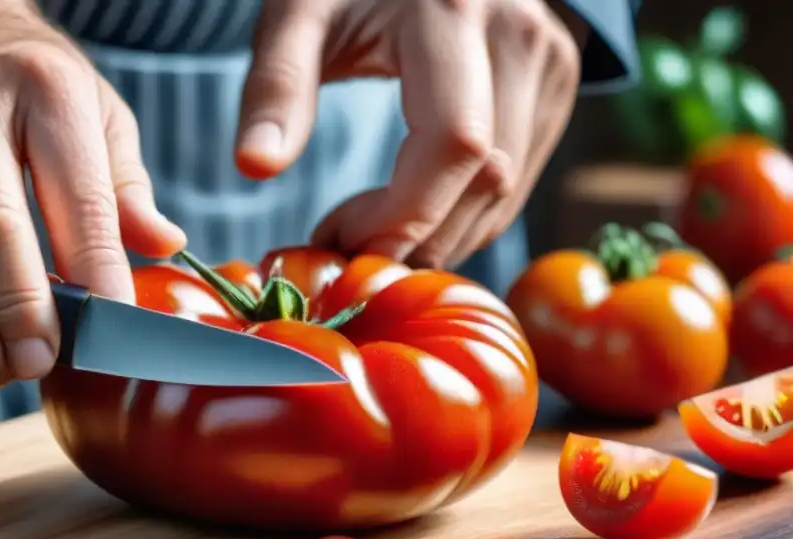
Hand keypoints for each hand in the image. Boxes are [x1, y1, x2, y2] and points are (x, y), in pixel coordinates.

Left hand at [235, 0, 583, 269]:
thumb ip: (278, 87)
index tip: (342, 240)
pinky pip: (518, 178)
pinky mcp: (554, 84)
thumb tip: (254, 165)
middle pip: (487, 178)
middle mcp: (517, 35)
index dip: (403, 215)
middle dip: (415, 237)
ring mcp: (546, 62)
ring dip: (440, 235)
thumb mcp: (298, 15)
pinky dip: (464, 215)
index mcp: (451, 11)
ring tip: (373, 229)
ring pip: (507, 190)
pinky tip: (412, 211)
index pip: (453, 142)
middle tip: (348, 245)